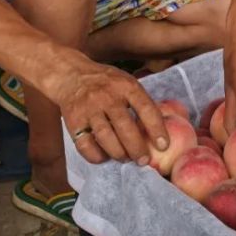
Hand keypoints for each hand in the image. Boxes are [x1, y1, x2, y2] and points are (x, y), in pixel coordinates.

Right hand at [49, 54, 166, 165]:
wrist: (71, 75)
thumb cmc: (106, 83)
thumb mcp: (126, 82)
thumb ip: (139, 102)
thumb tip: (157, 131)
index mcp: (126, 86)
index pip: (146, 108)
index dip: (157, 129)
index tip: (164, 145)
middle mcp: (107, 96)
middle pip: (125, 127)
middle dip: (137, 148)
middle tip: (143, 160)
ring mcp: (89, 109)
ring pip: (106, 138)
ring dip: (118, 153)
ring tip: (125, 158)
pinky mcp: (74, 121)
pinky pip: (85, 145)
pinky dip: (96, 156)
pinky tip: (104, 156)